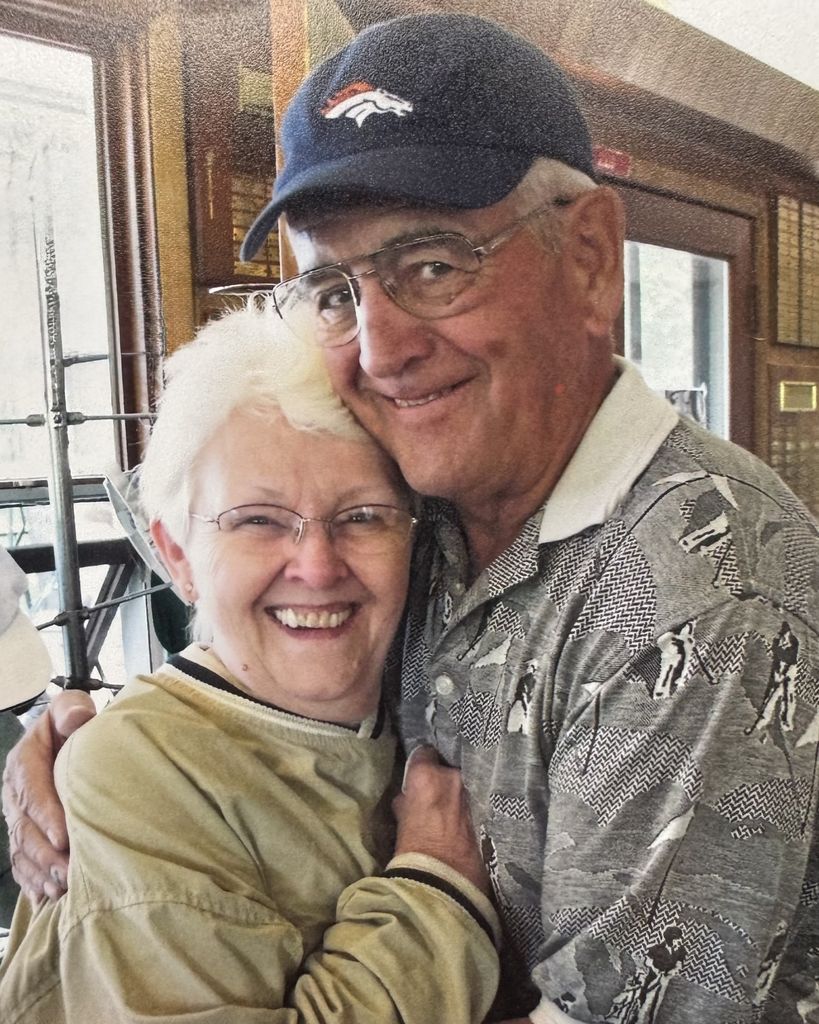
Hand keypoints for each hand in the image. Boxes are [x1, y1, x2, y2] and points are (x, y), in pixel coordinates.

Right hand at [2, 690, 95, 901]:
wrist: (68, 739)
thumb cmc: (73, 723)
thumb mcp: (70, 707)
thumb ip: (71, 709)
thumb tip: (75, 718)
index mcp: (23, 762)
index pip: (31, 791)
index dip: (46, 815)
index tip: (64, 837)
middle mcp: (14, 793)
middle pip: (25, 828)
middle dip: (45, 853)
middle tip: (69, 872)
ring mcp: (17, 817)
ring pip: (22, 850)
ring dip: (41, 872)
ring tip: (62, 889)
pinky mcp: (24, 835)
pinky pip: (22, 863)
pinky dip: (33, 881)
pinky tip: (48, 896)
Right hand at [392, 746, 488, 893]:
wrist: (445, 885)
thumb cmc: (414, 854)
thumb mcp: (402, 821)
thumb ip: (408, 801)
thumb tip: (408, 798)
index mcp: (427, 776)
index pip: (424, 753)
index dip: (421, 765)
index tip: (419, 776)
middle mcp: (454, 777)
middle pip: (448, 768)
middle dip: (443, 779)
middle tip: (437, 796)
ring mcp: (475, 792)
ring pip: (466, 784)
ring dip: (459, 794)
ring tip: (453, 812)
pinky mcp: (491, 811)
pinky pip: (480, 800)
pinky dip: (472, 807)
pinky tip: (467, 821)